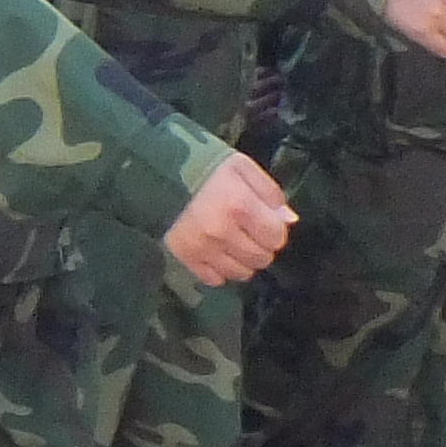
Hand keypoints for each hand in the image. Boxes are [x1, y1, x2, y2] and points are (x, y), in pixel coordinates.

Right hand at [162, 149, 295, 288]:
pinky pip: (215, 279)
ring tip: (233, 242)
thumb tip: (288, 220)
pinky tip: (216, 252)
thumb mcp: (241, 167)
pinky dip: (220, 269)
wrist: (156, 175)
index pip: (276, 236)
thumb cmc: (206, 168)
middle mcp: (222, 232)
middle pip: (261, 258)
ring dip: (242, 260)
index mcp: (239, 205)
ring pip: (241, 273)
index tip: (264, 221)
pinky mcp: (186, 259)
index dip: (274, 229)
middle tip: (248, 231)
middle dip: (260, 246)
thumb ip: (269, 192)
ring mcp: (203, 249)